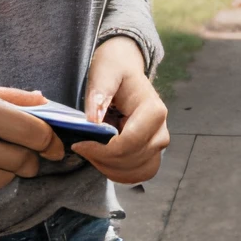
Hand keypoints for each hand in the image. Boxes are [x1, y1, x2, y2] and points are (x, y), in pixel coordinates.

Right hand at [0, 82, 64, 193]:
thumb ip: (16, 98)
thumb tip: (47, 103)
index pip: (35, 133)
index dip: (51, 140)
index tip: (55, 143)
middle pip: (27, 158)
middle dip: (36, 154)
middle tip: (31, 147)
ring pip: (13, 173)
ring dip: (17, 164)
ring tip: (3, 150)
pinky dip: (0, 174)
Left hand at [73, 36, 169, 184]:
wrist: (124, 68)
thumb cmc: (114, 68)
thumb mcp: (104, 72)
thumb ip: (99, 93)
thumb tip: (94, 120)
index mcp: (153, 110)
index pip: (129, 143)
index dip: (102, 150)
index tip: (79, 144)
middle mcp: (161, 129)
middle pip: (132, 159)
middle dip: (102, 159)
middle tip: (80, 147)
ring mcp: (159, 142)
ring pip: (137, 171)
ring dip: (110, 168)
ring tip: (91, 152)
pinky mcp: (153, 150)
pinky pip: (140, 172)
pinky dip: (120, 172)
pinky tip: (103, 160)